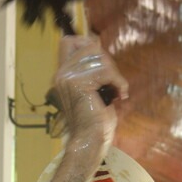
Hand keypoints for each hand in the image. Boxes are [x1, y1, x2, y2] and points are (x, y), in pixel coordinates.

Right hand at [52, 35, 127, 152]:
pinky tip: (119, 95)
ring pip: (99, 57)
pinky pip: (105, 71)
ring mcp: (68, 78)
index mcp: (62, 74)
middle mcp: (62, 74)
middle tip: (114, 82)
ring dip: (114, 73)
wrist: (90, 140)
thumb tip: (98, 46)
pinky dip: (118, 81)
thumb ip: (93, 69)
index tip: (104, 63)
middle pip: (89, 46)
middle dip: (108, 61)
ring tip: (117, 90)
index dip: (88, 44)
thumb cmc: (95, 120)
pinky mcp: (79, 84)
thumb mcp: (94, 89)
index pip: (69, 41)